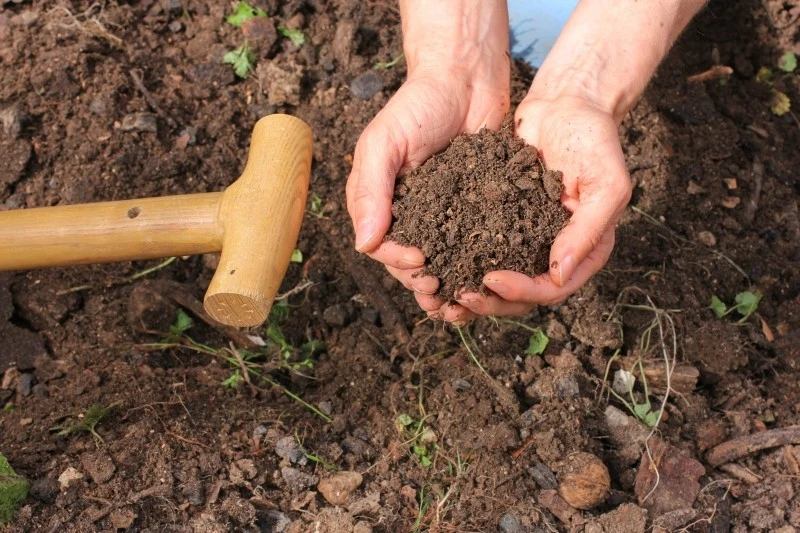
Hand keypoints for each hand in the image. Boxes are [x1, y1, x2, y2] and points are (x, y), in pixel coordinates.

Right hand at [346, 63, 508, 323]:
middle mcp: (408, 214)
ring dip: (449, 285)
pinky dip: (476, 267)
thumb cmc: (418, 105)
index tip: (419, 261)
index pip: (382, 246)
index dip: (398, 261)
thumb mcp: (384, 143)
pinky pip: (472, 246)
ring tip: (462, 303)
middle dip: (423, 282)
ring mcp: (442, 215)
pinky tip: (486, 281)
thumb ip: (371, 190)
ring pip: (441, 261)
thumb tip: (365, 245)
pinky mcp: (475, 211)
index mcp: (379, 202)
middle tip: (442, 292)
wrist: (467, 79)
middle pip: (410, 262)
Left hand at [453, 95, 631, 316]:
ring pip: (498, 280)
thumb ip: (588, 229)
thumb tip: (560, 275)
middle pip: (522, 295)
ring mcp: (526, 239)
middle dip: (491, 300)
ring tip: (441, 292)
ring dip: (472, 290)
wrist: (566, 103)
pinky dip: (461, 260)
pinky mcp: (501, 221)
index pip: (552, 288)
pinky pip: (480, 249)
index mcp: (584, 251)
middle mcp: (554, 252)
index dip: (522, 291)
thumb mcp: (606, 183)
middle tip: (459, 295)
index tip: (491, 280)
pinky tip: (436, 262)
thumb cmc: (594, 139)